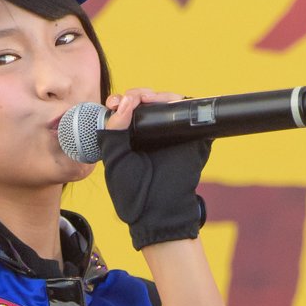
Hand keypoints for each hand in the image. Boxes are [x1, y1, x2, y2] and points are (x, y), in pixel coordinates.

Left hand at [100, 87, 209, 251]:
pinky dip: (185, 103)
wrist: (158, 212)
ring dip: (160, 96)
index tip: (114, 102)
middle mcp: (151, 132)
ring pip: (170, 102)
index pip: (127, 109)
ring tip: (151, 100)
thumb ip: (113, 131)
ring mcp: (172, 134)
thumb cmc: (132, 191)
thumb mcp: (114, 159)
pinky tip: (170, 104)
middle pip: (148, 101)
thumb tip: (124, 102)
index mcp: (130, 137)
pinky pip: (192, 114)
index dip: (121, 100)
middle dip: (140, 94)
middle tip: (135, 100)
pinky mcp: (191, 138)